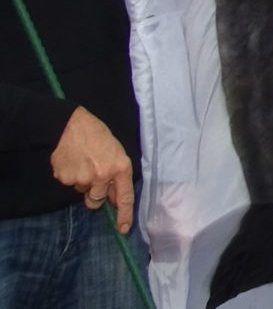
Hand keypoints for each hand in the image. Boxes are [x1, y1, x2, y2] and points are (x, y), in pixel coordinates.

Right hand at [50, 107, 133, 232]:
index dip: (124, 215)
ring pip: (83, 191)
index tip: (123, 228)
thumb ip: (117, 175)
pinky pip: (70, 185)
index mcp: (121, 167)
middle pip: (97, 200)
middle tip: (92, 174)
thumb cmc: (97, 135)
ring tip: (82, 162)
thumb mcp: (116, 152)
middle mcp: (103, 176)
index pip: (125, 197)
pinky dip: (70, 176)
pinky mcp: (66, 179)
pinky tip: (72, 161)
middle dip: (95, 194)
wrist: (70, 125)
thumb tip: (114, 199)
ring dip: (83, 182)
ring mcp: (83, 179)